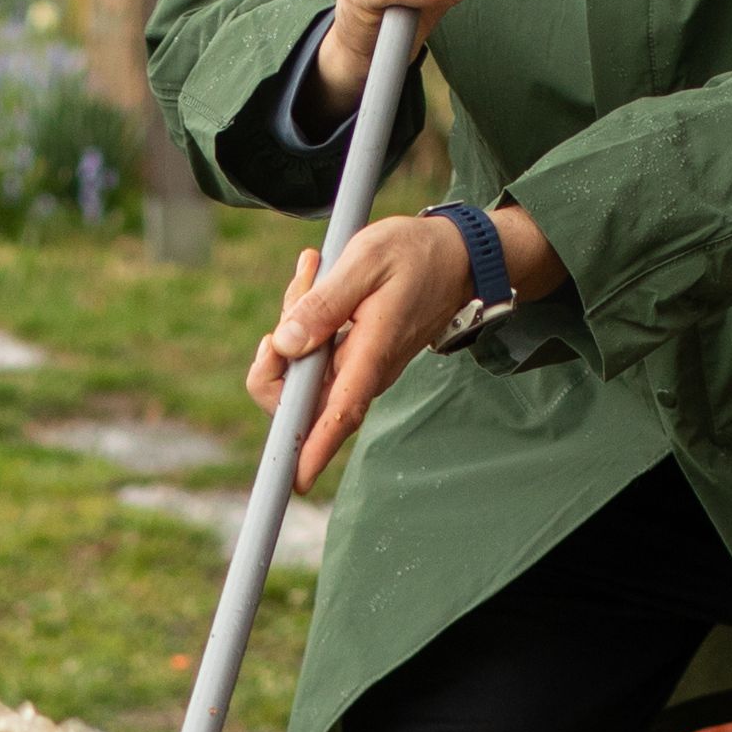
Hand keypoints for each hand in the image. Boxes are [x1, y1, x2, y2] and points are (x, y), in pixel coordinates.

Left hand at [251, 201, 559, 472]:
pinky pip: (313, 350)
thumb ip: (325, 303)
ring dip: (293, 318)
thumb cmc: (416, 254)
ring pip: (301, 366)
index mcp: (372, 353)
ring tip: (315, 267)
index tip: (294, 477)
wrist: (455, 255)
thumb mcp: (367, 260)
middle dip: (276, 351)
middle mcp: (365, 372)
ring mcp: (359, 367)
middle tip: (299, 287)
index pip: (339, 411)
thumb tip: (286, 344)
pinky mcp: (353, 356)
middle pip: (300, 395)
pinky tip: (318, 275)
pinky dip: (305, 315)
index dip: (313, 447)